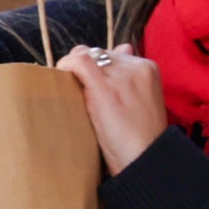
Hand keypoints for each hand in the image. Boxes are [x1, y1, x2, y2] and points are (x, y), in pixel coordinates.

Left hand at [57, 45, 169, 173]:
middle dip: (83, 68)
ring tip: (67, 89)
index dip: (96, 67)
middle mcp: (136, 66)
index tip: (86, 84)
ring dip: (72, 69)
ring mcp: (120, 76)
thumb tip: (123, 47)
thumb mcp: (143, 101)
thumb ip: (131, 75)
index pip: (113, 54)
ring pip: (86, 55)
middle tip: (74, 88)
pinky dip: (66, 67)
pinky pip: (78, 63)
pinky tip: (60, 82)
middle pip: (98, 53)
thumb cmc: (142, 140)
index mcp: (148, 68)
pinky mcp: (104, 88)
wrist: (146, 160)